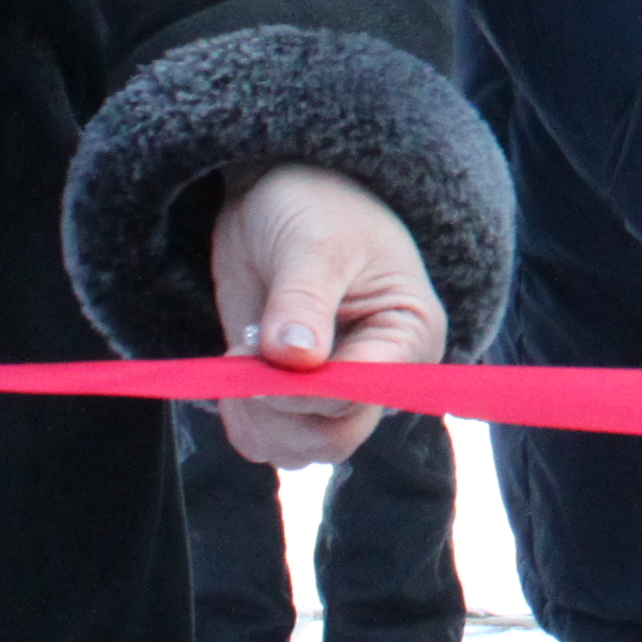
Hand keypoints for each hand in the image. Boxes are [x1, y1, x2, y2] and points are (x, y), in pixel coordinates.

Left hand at [211, 161, 447, 466]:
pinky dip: (241, 421)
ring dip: (253, 419)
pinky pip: (270, 440)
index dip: (305, 392)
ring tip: (235, 358)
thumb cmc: (316, 203)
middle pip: (333, 438)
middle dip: (274, 411)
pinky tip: (231, 374)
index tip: (258, 358)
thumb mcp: (313, 243)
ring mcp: (336, 391)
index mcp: (409, 336)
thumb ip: (303, 300)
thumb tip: (294, 359)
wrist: (281, 192)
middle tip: (238, 359)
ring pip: (297, 449)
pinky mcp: (297, 397)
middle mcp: (381, 376)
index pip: (363, 395)